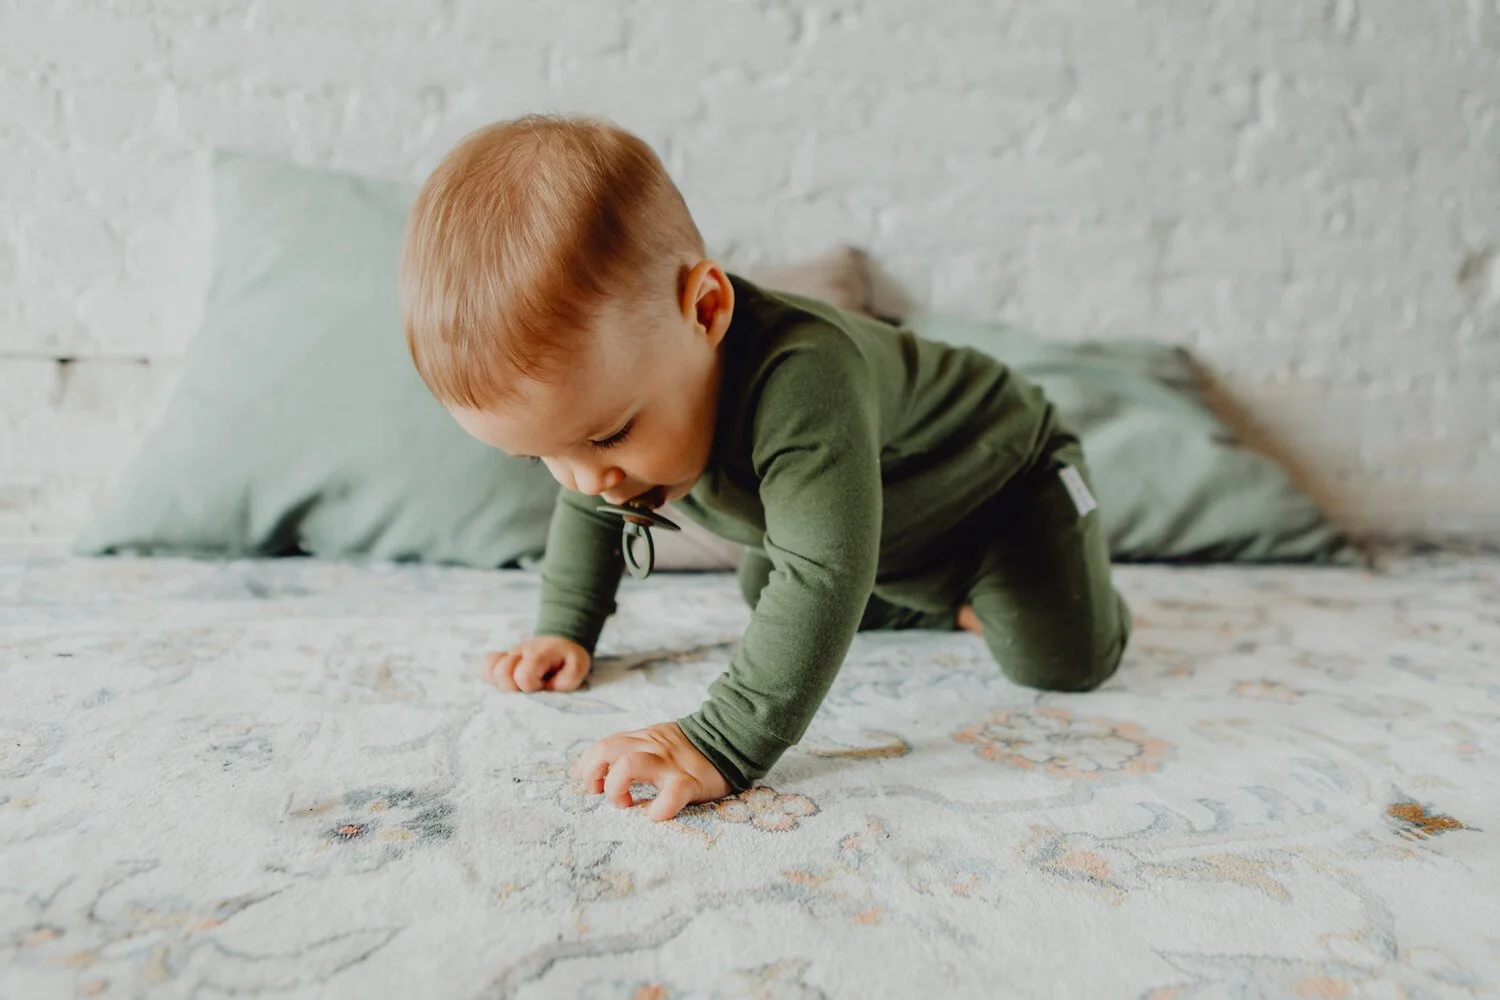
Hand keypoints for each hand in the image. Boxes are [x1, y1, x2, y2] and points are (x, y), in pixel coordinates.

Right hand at [481, 636, 590, 691]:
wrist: (561, 639)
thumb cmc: (568, 656)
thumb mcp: (578, 666)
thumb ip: (567, 681)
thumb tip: (547, 688)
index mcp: (537, 654)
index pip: (523, 676)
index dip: (531, 686)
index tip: (542, 685)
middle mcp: (518, 652)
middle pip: (501, 673)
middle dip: (514, 687)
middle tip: (529, 687)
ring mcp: (508, 655)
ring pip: (491, 670)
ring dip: (502, 683)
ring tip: (518, 685)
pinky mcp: (501, 659)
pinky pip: (485, 666)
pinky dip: (490, 675)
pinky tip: (504, 680)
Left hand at [570, 721, 732, 821]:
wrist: (732, 738)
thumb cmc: (690, 749)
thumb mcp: (657, 741)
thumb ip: (632, 750)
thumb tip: (596, 768)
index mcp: (643, 739)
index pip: (604, 745)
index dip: (587, 764)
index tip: (586, 782)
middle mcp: (652, 748)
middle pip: (607, 749)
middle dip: (593, 774)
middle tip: (598, 793)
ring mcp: (670, 764)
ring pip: (629, 764)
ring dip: (616, 787)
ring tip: (623, 804)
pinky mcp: (690, 782)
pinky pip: (670, 795)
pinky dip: (658, 808)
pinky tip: (655, 815)